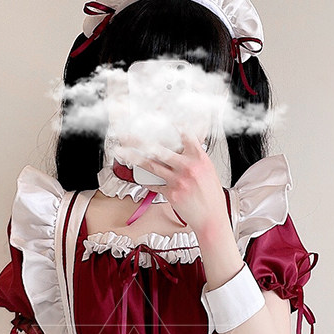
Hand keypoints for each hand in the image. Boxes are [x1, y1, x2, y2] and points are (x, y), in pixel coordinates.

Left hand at [115, 129, 229, 238]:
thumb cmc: (211, 196)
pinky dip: (146, 179)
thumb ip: (195, 157)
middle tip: (127, 134)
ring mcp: (178, 180)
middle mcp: (188, 167)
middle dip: (140, 140)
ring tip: (122, 151)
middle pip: (160, 149)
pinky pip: (154, 184)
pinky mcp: (171, 193)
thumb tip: (183, 148)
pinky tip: (138, 174)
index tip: (160, 115)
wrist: (211, 218)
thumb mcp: (208, 170)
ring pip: (151, 165)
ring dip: (134, 157)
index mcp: (200, 158)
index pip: (186, 135)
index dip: (174, 124)